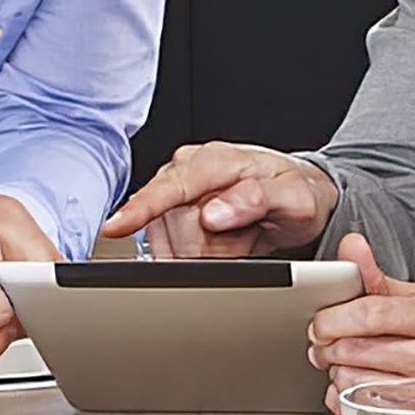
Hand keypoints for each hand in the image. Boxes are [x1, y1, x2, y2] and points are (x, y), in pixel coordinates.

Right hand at [102, 141, 338, 256]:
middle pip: (172, 227)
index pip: (172, 185)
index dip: (142, 208)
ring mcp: (178, 191)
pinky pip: (171, 248)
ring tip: (238, 237)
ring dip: (204, 252)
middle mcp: (189, 168)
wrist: (298, 196)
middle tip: (246, 238)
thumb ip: (255, 201)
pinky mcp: (172, 212)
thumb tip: (212, 213)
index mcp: (217, 160)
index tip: (117, 226)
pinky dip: (199, 255)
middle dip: (208, 247)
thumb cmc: (296, 193)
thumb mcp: (293, 199)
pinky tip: (223, 242)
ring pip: (169, 242)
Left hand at [309, 233, 414, 414]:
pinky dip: (347, 398)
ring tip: (344, 364)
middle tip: (324, 345)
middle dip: (328, 348)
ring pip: (357, 384)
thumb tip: (351, 246)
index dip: (333, 319)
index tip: (319, 324)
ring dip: (337, 374)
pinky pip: (366, 410)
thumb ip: (375, 275)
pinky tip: (353, 385)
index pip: (371, 314)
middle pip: (359, 351)